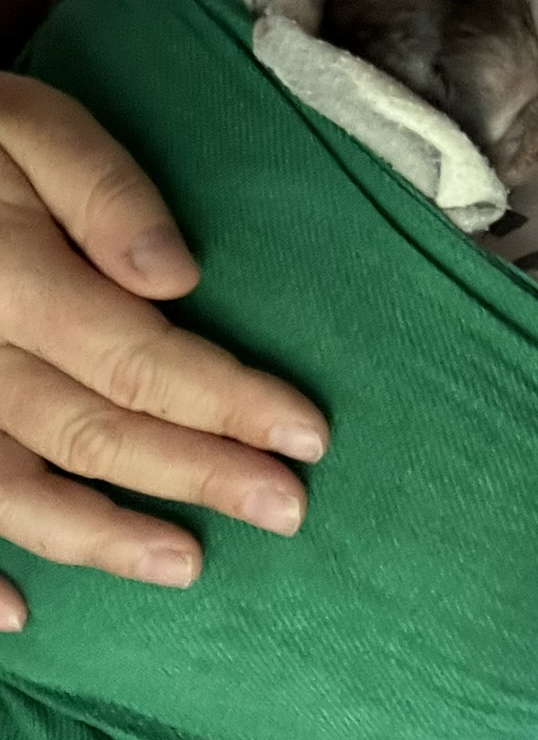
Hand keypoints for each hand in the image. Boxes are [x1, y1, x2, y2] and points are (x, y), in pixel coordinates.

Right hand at [0, 74, 328, 627]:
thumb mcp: (28, 125)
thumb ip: (100, 191)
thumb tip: (175, 278)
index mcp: (12, 276)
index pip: (139, 357)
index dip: (227, 401)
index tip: (307, 434)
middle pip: (93, 431)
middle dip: (196, 474)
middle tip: (287, 509)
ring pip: (16, 490)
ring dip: (103, 537)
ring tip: (189, 566)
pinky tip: (21, 615)